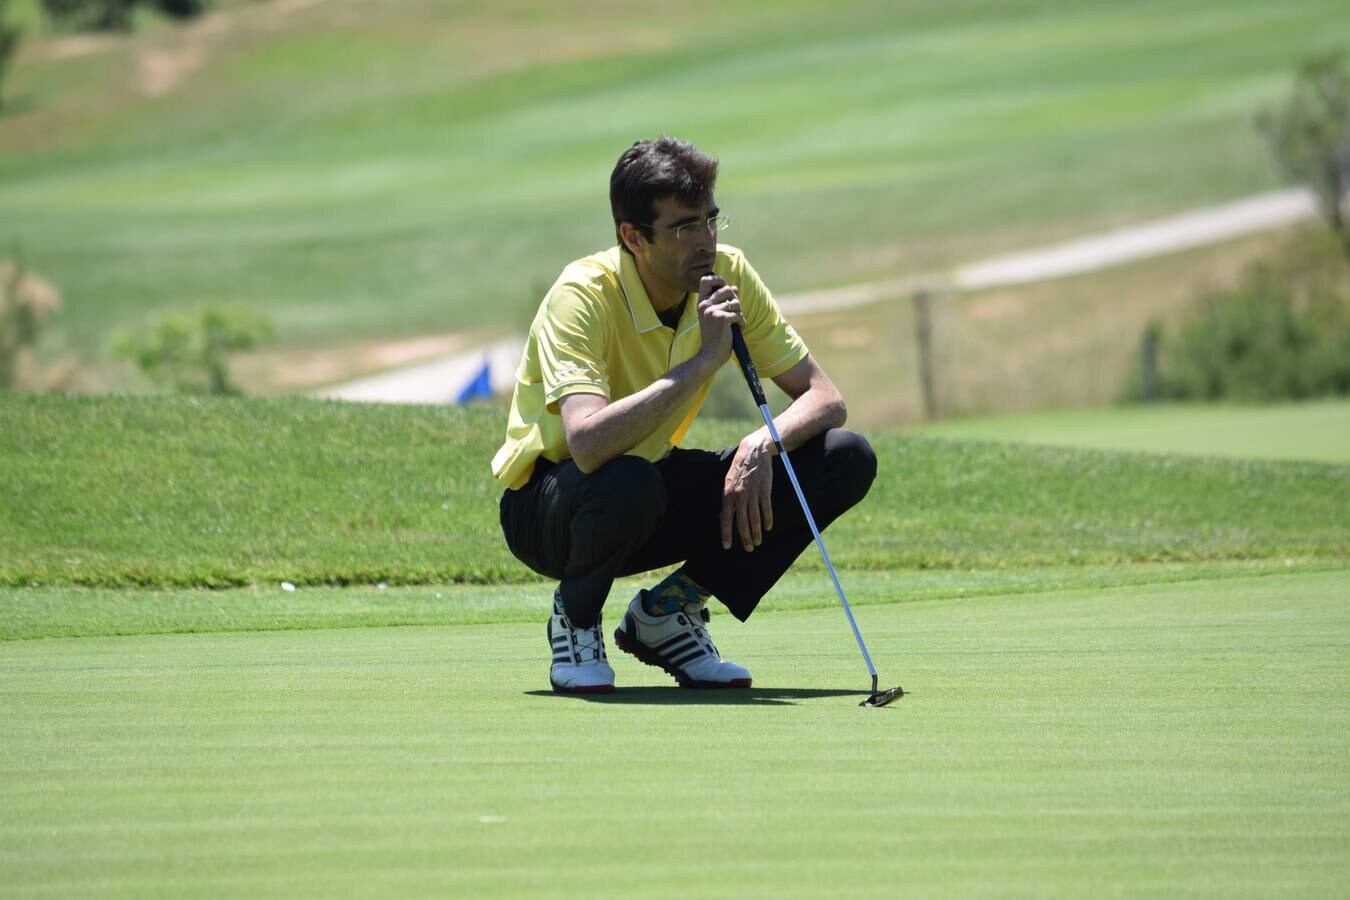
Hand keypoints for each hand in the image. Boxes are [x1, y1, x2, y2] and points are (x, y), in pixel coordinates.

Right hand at [695, 274, 742, 368]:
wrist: (711, 354)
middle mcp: (704, 305)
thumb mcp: (717, 316)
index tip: (725, 288)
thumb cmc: (715, 336)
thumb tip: (735, 287)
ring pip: (736, 303)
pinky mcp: (722, 318)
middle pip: (728, 289)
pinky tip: (735, 330)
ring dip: (739, 314)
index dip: (718, 279)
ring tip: (733, 325)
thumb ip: (724, 301)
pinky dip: (741, 323)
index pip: (706, 279)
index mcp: (701, 303)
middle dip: (735, 300)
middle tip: (733, 314)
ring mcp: (712, 311)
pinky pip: (739, 315)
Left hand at [720, 435, 773, 551]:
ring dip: (757, 532)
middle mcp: (739, 495)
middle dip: (745, 537)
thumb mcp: (728, 481)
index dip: (726, 533)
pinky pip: (766, 508)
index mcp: (727, 494)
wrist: (753, 451)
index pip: (726, 518)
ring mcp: (753, 493)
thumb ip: (727, 499)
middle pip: (742, 522)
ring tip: (758, 542)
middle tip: (749, 548)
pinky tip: (768, 527)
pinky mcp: (764, 489)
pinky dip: (767, 519)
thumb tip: (722, 516)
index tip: (727, 546)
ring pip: (754, 518)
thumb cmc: (739, 468)